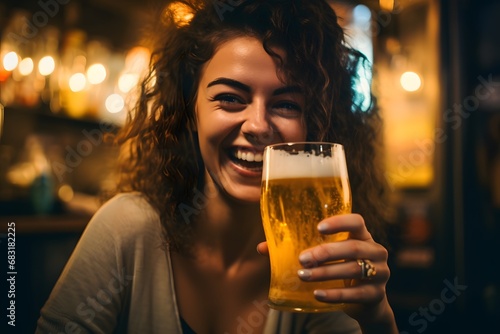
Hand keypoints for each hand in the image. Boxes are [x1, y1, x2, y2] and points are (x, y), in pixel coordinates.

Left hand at [296, 213, 396, 331]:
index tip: (319, 227)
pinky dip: (334, 294)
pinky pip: (355, 294)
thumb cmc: (342, 272)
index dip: (340, 222)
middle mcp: (375, 251)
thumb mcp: (328, 258)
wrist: (366, 303)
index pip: (357, 221)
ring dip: (326, 273)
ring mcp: (380, 273)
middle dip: (326, 252)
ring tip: (304, 276)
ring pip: (353, 270)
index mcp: (363, 236)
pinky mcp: (376, 295)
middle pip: (353, 247)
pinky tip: (317, 294)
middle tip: (303, 258)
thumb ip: (300, 250)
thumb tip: (262, 248)